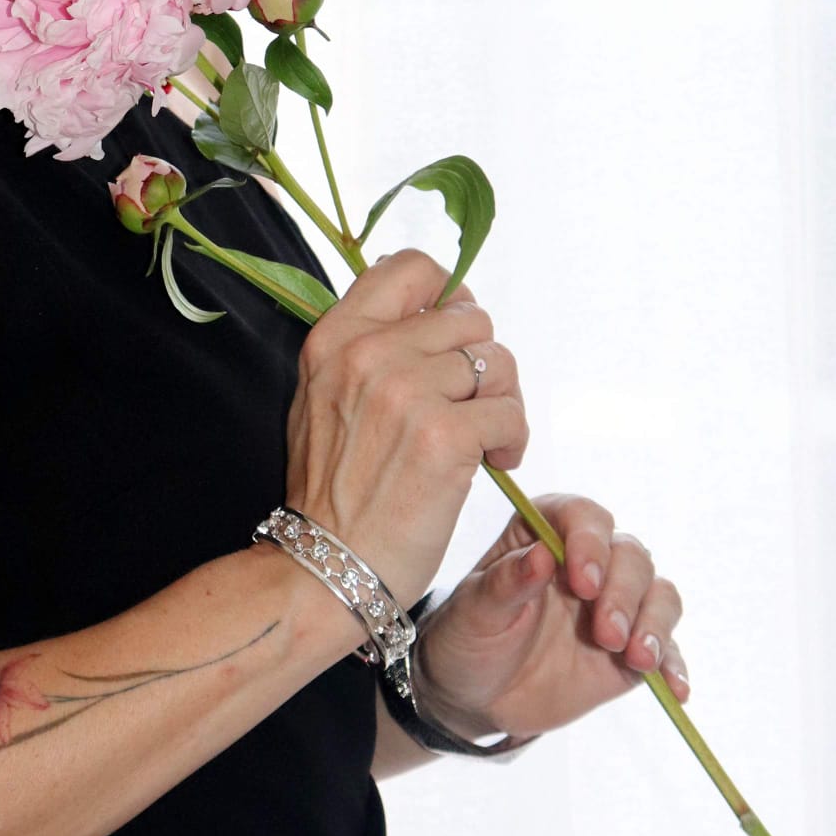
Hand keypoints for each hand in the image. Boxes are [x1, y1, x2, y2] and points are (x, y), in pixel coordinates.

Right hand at [283, 249, 527, 609]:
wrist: (323, 567)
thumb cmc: (331, 490)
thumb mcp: (321, 396)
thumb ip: (365, 347)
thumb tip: (432, 306)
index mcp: (335, 335)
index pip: (412, 267)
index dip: (449, 295)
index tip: (454, 337)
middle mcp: (369, 353)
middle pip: (469, 318)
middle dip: (483, 362)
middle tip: (473, 405)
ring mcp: (407, 392)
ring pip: (497, 363)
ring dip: (503, 402)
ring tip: (486, 439)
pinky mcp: (446, 438)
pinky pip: (512, 413)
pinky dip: (514, 440)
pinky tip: (496, 463)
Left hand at [413, 492, 690, 740]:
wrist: (476, 695)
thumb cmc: (467, 638)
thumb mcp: (474, 612)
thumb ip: (506, 583)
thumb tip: (542, 555)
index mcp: (544, 535)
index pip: (581, 516)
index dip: (590, 541)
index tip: (584, 581)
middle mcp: (587, 561)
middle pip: (630, 554)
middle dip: (624, 591)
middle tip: (605, 633)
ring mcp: (613, 604)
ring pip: (657, 593)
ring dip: (654, 623)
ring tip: (637, 658)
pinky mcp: (630, 647)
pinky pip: (666, 647)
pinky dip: (673, 663)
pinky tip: (675, 688)